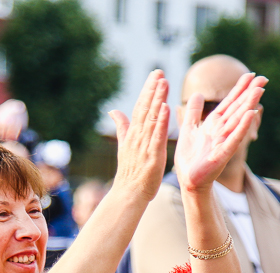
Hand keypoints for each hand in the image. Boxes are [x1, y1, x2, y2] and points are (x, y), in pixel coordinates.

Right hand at [108, 70, 170, 203]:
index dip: (147, 90)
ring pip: (152, 118)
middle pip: (145, 108)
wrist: (128, 194)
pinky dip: (161, 121)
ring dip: (157, 99)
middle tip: (160, 71)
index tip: (155, 74)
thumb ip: (121, 127)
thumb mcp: (124, 146)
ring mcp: (145, 145)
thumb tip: (113, 111)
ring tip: (164, 82)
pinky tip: (166, 107)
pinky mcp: (153, 156)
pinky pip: (157, 136)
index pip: (140, 107)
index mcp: (133, 134)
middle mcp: (138, 137)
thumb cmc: (130, 173)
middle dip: (152, 89)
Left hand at [174, 72, 266, 191]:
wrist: (187, 180)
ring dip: (249, 105)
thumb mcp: (189, 129)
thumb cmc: (189, 158)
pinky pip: (233, 139)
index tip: (250, 74)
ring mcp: (224, 142)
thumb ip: (194, 112)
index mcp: (214, 124)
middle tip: (264, 78)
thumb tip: (198, 93)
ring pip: (238, 120)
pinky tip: (250, 115)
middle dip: (249, 93)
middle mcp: (222, 131)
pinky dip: (242, 127)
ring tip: (259, 91)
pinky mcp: (222, 155)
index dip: (239, 88)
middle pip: (237, 108)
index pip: (229, 102)